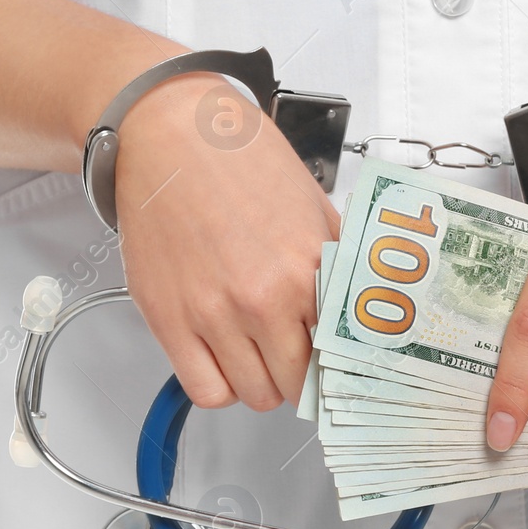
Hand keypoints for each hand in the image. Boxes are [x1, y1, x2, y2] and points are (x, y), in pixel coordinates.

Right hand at [115, 75, 339, 409]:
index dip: (338, 361)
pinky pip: (205, 390)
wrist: (168, 133)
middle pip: (298, 384)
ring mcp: (213, 314)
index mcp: (307, 268)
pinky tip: (222, 358)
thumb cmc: (235, 157)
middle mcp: (262, 298)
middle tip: (292, 354)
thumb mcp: (311, 204)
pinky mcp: (168, 319)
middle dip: (300, 373)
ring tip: (256, 351)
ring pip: (254, 395)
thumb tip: (359, 305)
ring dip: (260, 380)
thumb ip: (336, 260)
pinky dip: (219, 385)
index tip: (334, 362)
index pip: (340, 352)